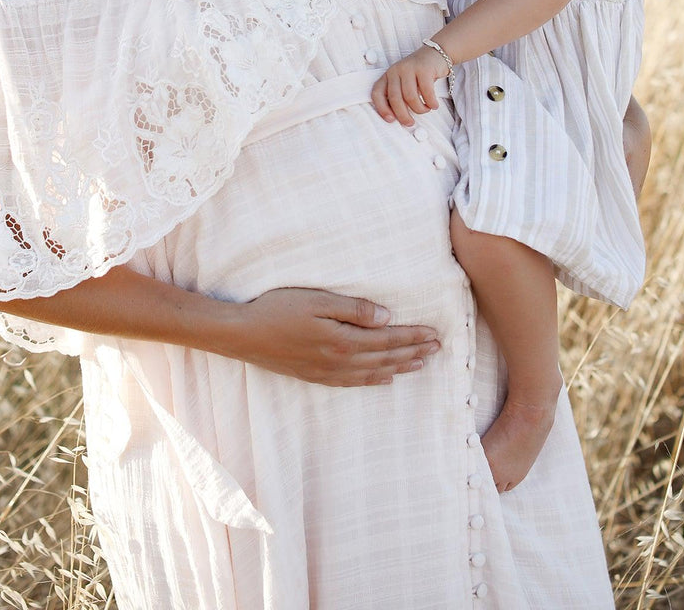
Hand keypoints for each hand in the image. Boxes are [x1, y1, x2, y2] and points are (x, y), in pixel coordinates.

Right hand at [234, 287, 440, 386]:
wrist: (245, 335)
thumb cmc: (278, 310)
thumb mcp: (317, 301)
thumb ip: (354, 309)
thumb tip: (388, 317)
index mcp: (344, 340)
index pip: (389, 338)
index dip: (413, 336)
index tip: (435, 334)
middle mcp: (341, 361)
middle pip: (386, 356)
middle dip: (414, 352)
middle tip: (438, 349)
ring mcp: (329, 372)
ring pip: (375, 372)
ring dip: (400, 367)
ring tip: (421, 363)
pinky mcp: (317, 376)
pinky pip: (355, 382)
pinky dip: (376, 380)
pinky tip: (385, 378)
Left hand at [371, 46, 449, 126]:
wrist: (436, 53)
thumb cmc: (419, 73)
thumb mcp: (405, 82)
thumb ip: (400, 95)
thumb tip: (399, 117)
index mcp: (388, 75)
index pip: (377, 93)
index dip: (381, 108)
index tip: (390, 120)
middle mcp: (396, 70)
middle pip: (395, 98)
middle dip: (403, 115)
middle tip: (410, 123)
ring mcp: (409, 68)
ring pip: (410, 97)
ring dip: (419, 109)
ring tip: (426, 109)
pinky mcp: (424, 69)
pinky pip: (426, 92)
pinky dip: (431, 102)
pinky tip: (434, 105)